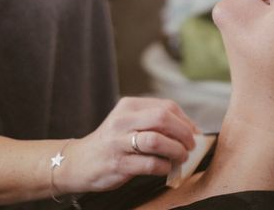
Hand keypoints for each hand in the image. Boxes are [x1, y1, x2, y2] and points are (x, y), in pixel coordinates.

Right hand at [60, 97, 198, 193]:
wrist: (79, 161)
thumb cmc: (112, 142)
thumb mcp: (128, 122)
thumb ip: (153, 121)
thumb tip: (191, 131)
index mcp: (129, 105)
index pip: (166, 106)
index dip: (185, 121)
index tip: (194, 133)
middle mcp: (123, 120)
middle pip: (163, 118)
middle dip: (183, 133)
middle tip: (190, 146)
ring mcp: (119, 141)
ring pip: (156, 139)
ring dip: (176, 150)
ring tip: (181, 157)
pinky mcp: (118, 163)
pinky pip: (149, 163)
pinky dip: (164, 166)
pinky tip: (166, 168)